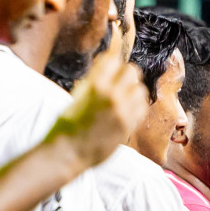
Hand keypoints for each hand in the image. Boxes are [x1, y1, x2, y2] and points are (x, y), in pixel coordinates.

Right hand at [47, 49, 148, 169]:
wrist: (69, 151)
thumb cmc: (67, 124)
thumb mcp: (77, 95)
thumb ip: (93, 80)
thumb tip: (105, 65)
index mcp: (94, 85)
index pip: (113, 59)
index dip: (112, 61)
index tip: (111, 66)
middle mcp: (111, 95)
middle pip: (132, 71)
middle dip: (125, 74)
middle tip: (119, 82)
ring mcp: (122, 111)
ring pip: (140, 89)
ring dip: (133, 90)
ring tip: (125, 97)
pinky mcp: (129, 125)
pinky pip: (142, 108)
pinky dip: (137, 106)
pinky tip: (129, 109)